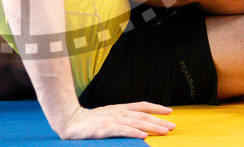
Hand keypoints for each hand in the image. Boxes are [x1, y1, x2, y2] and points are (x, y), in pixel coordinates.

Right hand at [59, 102, 174, 139]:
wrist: (70, 121)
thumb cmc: (90, 121)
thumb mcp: (109, 116)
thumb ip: (123, 118)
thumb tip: (139, 124)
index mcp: (120, 108)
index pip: (142, 106)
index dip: (156, 108)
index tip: (170, 111)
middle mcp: (118, 112)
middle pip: (143, 116)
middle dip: (159, 121)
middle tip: (173, 126)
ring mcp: (112, 120)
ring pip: (136, 123)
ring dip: (152, 127)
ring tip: (164, 131)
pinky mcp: (105, 129)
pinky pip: (122, 131)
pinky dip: (133, 133)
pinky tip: (143, 136)